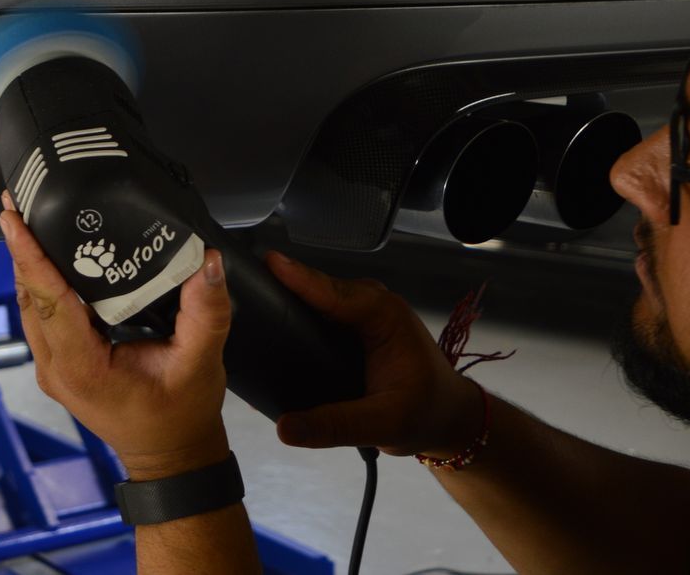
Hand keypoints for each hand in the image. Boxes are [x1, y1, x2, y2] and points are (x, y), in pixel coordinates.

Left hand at [0, 191, 234, 478]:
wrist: (171, 454)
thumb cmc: (182, 414)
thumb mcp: (201, 363)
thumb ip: (206, 313)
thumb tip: (207, 262)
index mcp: (82, 367)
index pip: (48, 301)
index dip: (29, 256)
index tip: (13, 219)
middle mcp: (56, 367)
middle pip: (30, 296)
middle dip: (21, 246)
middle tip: (17, 199)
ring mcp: (52, 367)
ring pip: (29, 304)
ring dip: (26, 260)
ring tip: (24, 214)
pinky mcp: (58, 361)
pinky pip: (40, 313)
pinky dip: (39, 279)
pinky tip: (44, 251)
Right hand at [261, 251, 483, 458]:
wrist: (449, 417)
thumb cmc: (427, 414)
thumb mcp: (384, 424)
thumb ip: (335, 426)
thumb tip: (284, 428)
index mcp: (384, 316)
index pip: (333, 292)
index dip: (298, 277)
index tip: (266, 263)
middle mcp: (372, 304)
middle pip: (317, 287)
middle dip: (282, 284)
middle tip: (240, 286)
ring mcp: (361, 312)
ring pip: (316, 297)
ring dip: (286, 297)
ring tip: (246, 299)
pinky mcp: (352, 324)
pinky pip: (319, 310)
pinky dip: (296, 312)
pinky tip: (270, 321)